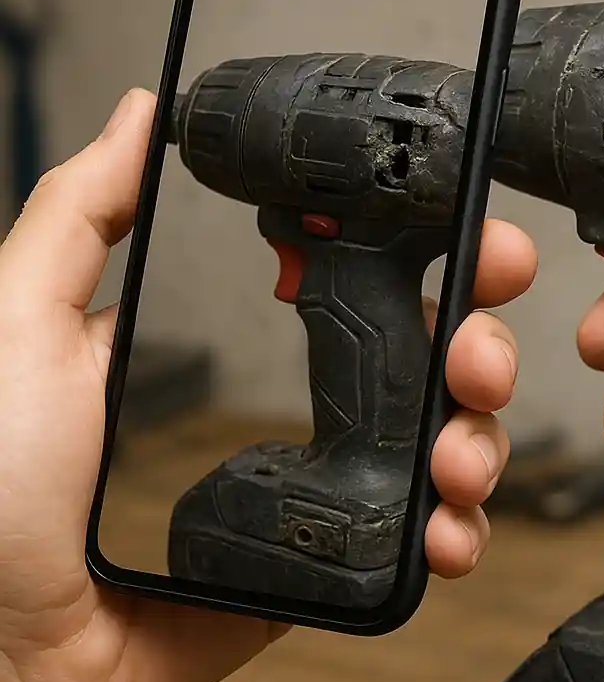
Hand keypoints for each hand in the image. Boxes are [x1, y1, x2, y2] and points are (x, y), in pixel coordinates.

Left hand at [0, 88, 535, 681]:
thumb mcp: (27, 322)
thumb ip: (86, 213)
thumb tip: (140, 114)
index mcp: (254, 340)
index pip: (373, 287)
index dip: (442, 260)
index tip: (482, 249)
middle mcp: (306, 409)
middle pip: (432, 364)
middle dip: (480, 351)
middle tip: (473, 360)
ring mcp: (327, 490)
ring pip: (447, 448)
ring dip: (479, 442)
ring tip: (458, 459)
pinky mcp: (330, 567)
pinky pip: (418, 543)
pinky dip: (459, 532)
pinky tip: (448, 529)